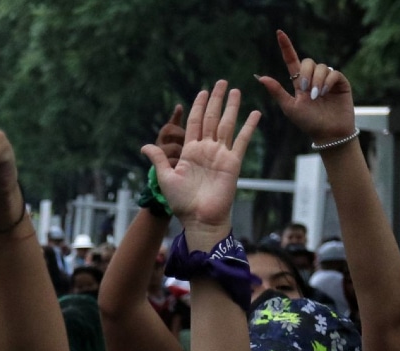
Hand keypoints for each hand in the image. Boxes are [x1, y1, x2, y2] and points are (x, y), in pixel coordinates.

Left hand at [142, 81, 260, 240]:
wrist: (199, 219)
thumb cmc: (181, 202)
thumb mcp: (166, 178)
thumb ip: (159, 159)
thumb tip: (144, 146)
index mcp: (190, 152)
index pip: (194, 123)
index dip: (198, 107)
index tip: (202, 91)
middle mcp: (206, 150)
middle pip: (211, 119)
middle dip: (215, 100)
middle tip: (221, 82)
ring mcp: (220, 155)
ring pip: (227, 125)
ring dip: (231, 107)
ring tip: (235, 90)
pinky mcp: (233, 162)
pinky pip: (243, 141)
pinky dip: (249, 127)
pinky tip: (255, 113)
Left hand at [256, 30, 354, 144]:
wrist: (328, 133)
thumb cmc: (307, 123)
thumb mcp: (289, 107)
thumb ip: (276, 91)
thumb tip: (260, 77)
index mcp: (298, 83)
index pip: (291, 61)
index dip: (286, 47)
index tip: (279, 33)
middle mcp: (312, 78)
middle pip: (307, 62)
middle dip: (305, 74)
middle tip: (305, 91)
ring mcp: (327, 79)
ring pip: (320, 67)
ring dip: (316, 80)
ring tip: (316, 96)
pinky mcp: (340, 82)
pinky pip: (333, 72)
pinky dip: (327, 81)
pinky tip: (324, 92)